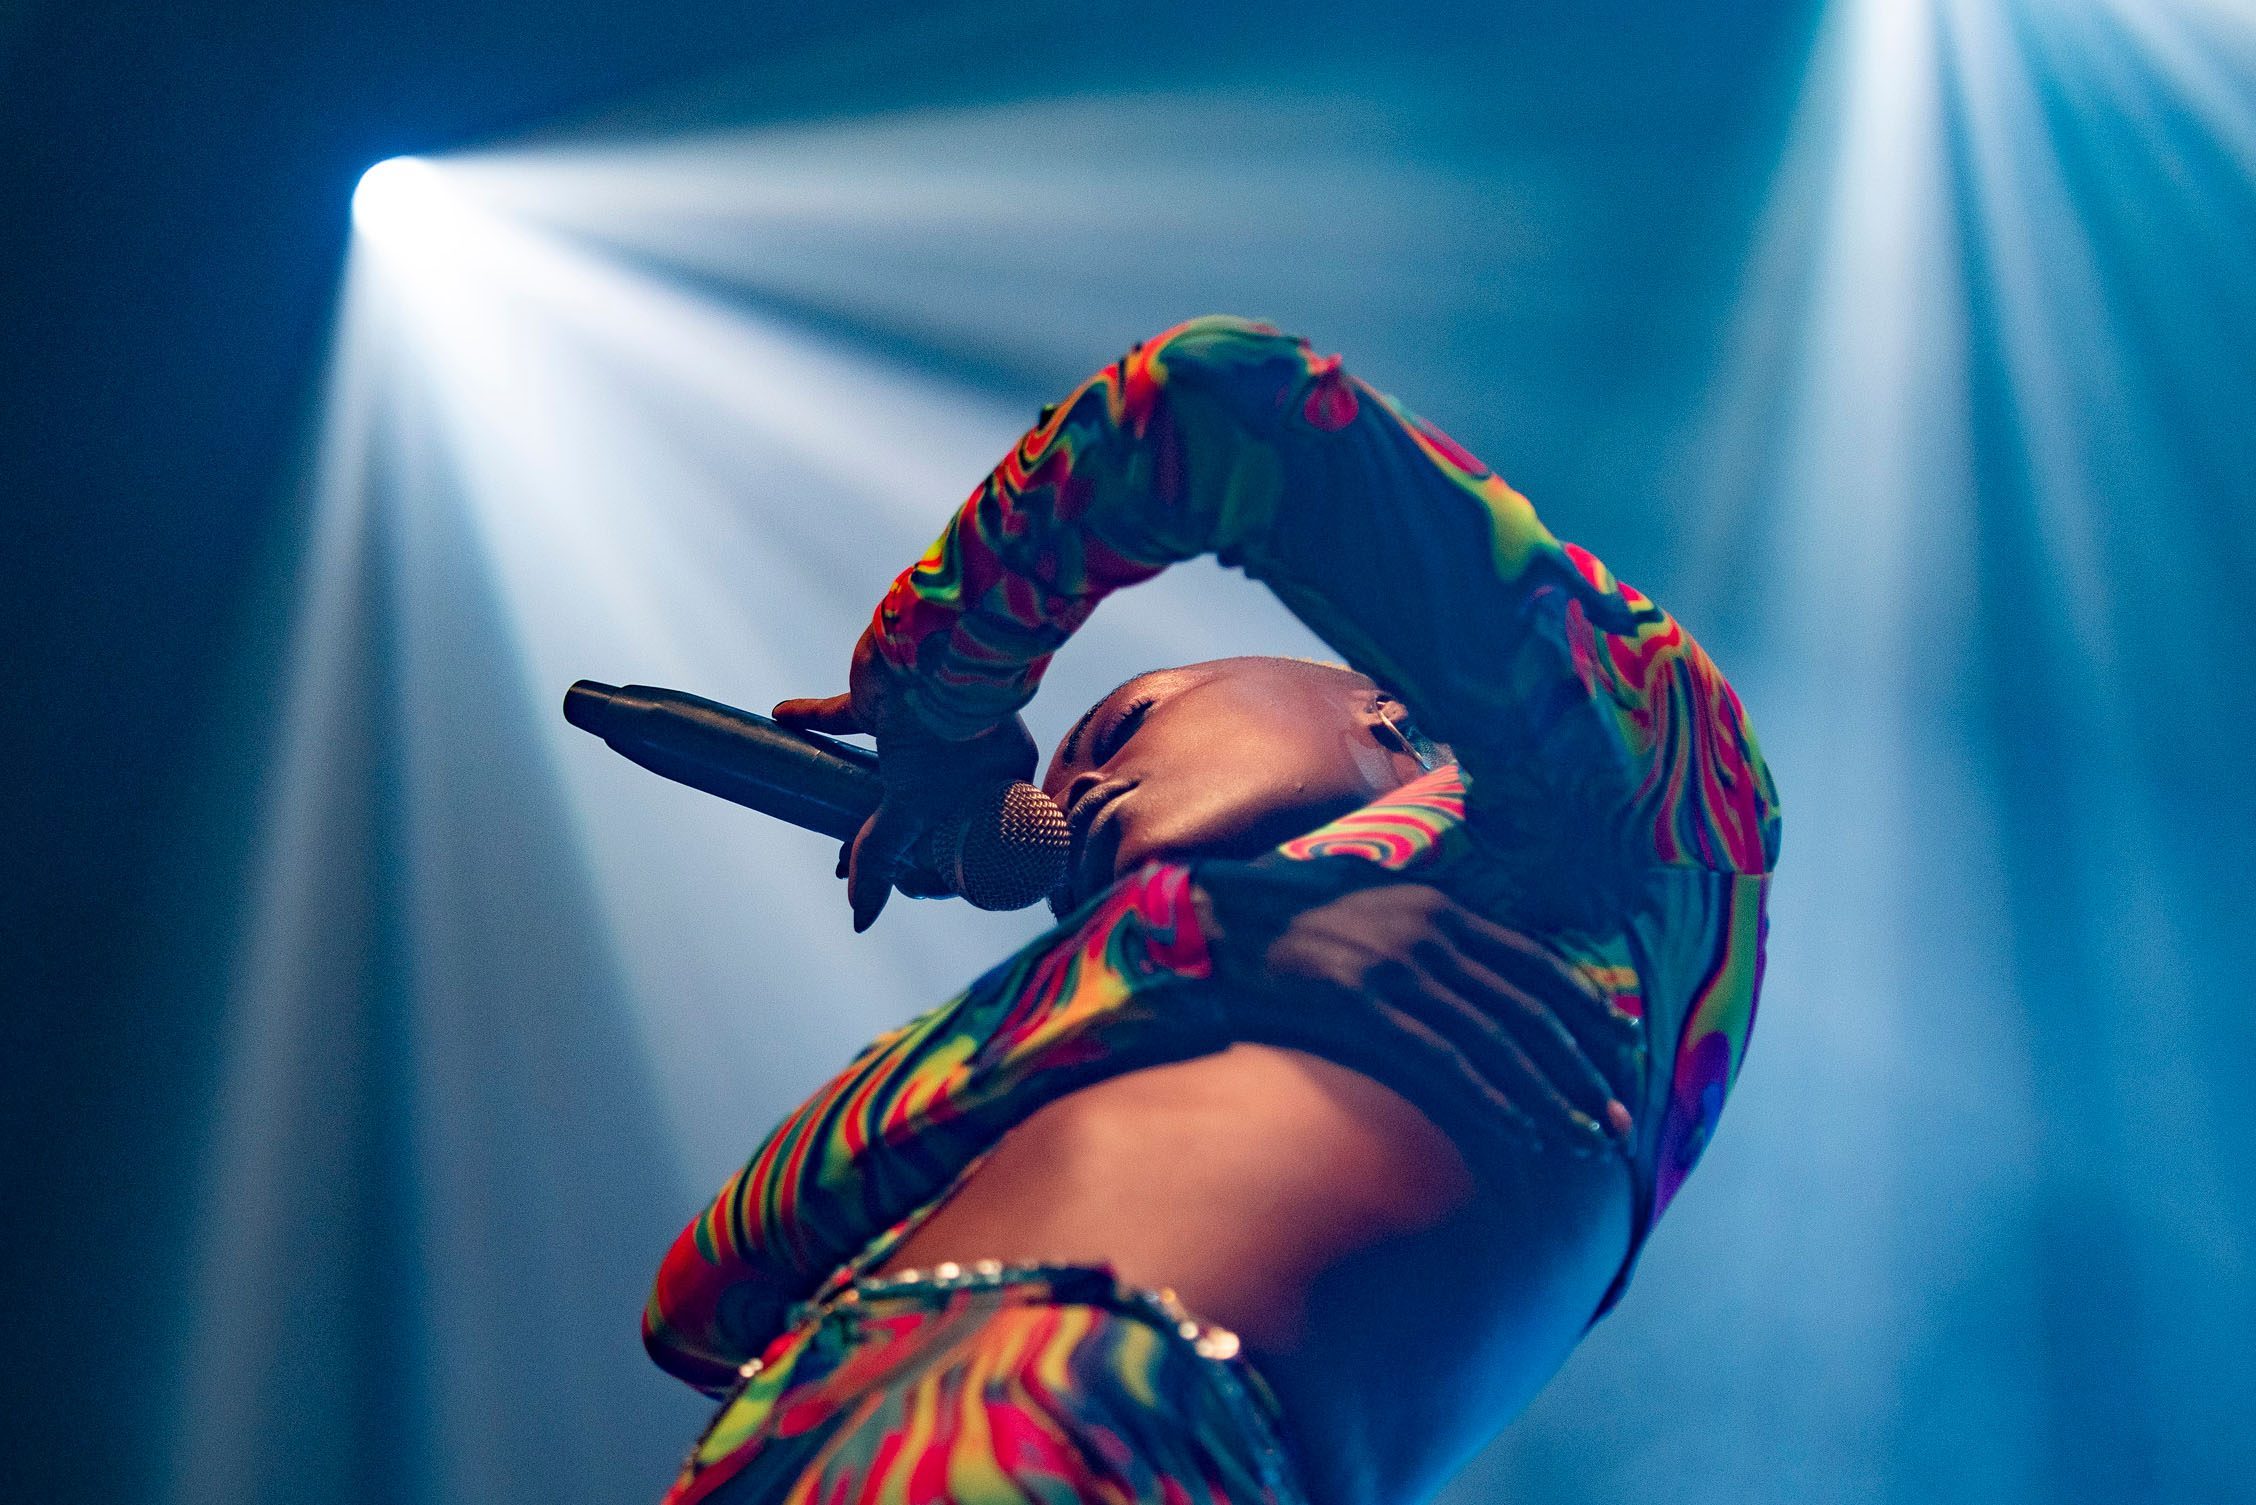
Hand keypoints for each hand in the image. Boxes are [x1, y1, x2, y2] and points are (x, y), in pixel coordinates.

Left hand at [775, 640, 1036, 931]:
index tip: (904, 886)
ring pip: (884, 775)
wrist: (930, 651)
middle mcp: (967, 750)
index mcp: (998, 779)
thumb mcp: (914, 807)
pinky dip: (812, 719)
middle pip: (922, 811)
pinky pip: (842, 716)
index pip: (969, 837)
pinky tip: (782, 718)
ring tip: (830, 846)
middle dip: (885, 843)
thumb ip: (882, 856)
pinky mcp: (883, 696)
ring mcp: (924, 723)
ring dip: (853, 803)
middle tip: (848, 868)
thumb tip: (861, 917)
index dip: (936, 866)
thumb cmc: (944, 733)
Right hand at [1195, 869, 1641, 1152]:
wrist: (1218, 920)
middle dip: (1584, 1070)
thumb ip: (1434, 937)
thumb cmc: (1296, 924)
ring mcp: (1397, 967)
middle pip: (1530, 1010)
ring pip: (1498, 1042)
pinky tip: (1520, 1133)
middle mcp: (1431, 931)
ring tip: (1585, 1140)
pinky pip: (1443, 1061)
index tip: (1626, 1052)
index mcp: (1442, 905)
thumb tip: (1483, 982)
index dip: (1588, 1011)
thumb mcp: (1379, 910)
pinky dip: (1489, 1099)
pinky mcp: (1363, 1005)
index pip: (1539, 963)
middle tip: (1622, 1120)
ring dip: (1550, 1097)